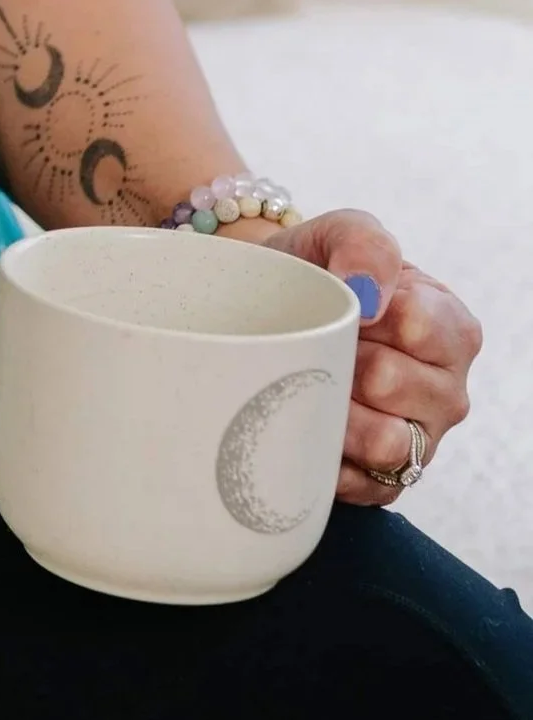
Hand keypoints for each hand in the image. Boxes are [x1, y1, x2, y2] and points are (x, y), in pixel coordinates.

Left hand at [263, 208, 481, 506]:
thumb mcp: (340, 233)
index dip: (363, 311)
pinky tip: (304, 427)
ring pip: (382, 441)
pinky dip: (323, 457)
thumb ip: (364, 243)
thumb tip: (368, 295)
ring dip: (331, 409)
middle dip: (339, 357)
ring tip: (306, 381)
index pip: (419, 326)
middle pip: (392, 383)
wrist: (267, 310)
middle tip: (315, 341)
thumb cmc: (317, 271)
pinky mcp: (383, 482)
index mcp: (451, 330)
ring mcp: (418, 440)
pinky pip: (358, 486)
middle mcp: (446, 391)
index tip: (340, 299)